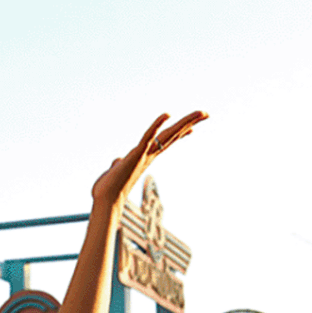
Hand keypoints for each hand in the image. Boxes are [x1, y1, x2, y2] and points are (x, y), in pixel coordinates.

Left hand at [92, 112, 207, 212]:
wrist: (106, 199)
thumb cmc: (109, 187)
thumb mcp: (116, 169)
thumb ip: (118, 163)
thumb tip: (117, 161)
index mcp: (146, 156)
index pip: (165, 142)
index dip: (179, 134)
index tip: (192, 129)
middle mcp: (149, 154)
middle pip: (173, 135)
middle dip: (189, 123)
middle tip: (206, 114)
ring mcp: (145, 154)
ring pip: (169, 134)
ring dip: (185, 122)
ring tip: (200, 113)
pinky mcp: (137, 153)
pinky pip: (148, 136)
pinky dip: (157, 124)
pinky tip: (167, 114)